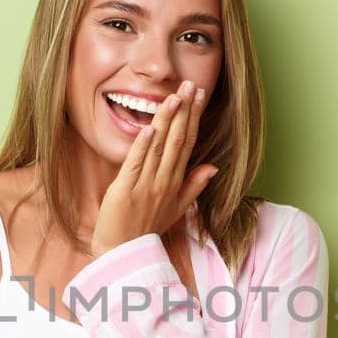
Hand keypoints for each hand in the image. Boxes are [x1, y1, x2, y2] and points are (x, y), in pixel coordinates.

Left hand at [89, 78, 218, 255]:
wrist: (124, 253)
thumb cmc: (146, 229)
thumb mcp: (176, 209)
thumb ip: (194, 185)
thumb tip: (213, 167)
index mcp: (175, 182)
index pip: (188, 143)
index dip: (194, 117)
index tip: (199, 95)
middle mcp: (164, 181)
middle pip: (178, 140)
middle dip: (185, 111)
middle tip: (191, 84)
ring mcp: (146, 185)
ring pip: (159, 147)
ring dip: (167, 120)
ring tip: (174, 96)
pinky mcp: (125, 190)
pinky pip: (136, 164)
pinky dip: (143, 145)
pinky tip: (149, 127)